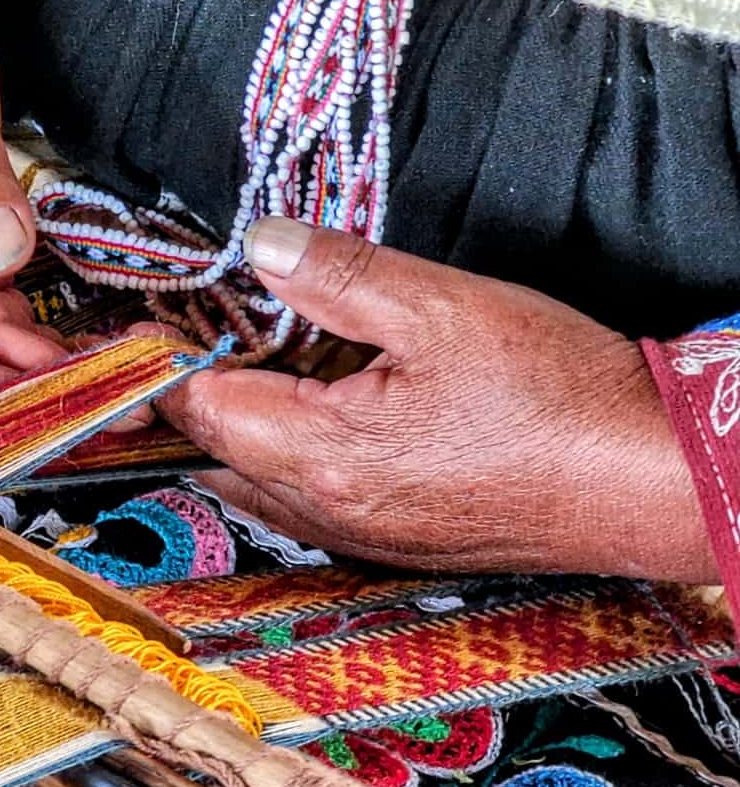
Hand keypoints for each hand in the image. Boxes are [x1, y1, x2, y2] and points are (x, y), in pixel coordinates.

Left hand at [157, 218, 715, 582]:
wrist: (649, 480)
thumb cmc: (558, 397)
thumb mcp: (441, 308)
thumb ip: (336, 276)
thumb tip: (257, 244)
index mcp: (321, 455)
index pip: (201, 407)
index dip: (162, 361)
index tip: (137, 326)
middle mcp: (324, 511)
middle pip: (219, 448)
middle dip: (196, 390)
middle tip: (192, 328)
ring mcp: (358, 536)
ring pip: (259, 477)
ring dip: (243, 422)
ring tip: (254, 359)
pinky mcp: (391, 542)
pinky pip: (305, 498)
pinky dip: (288, 451)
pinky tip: (320, 408)